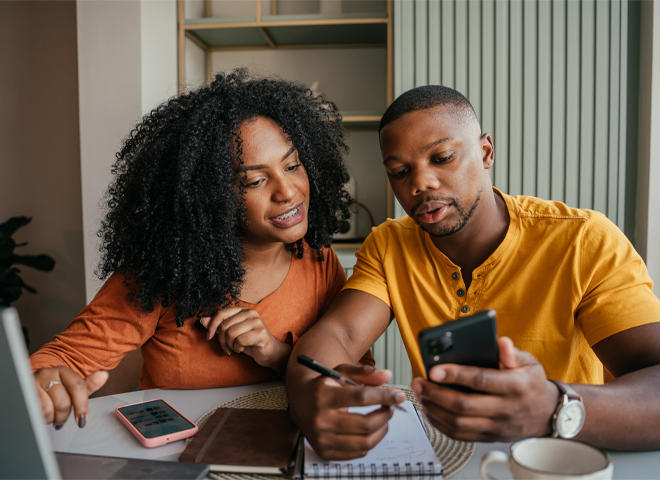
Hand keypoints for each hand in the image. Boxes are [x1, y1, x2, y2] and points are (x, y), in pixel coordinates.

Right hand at [34, 366, 108, 428]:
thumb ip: (89, 385)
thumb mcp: (72, 388)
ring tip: (50, 416)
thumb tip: (103, 375)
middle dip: (64, 416)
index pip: (78, 386)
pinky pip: (36, 413)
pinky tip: (41, 415)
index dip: (82, 406)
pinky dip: (41, 419)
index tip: (82, 421)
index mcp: (63, 371)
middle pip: (64, 402)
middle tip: (61, 419)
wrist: (29, 389)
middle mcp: (48, 373)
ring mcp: (33, 383)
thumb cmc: (54, 391)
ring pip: (48, 409)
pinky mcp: (23, 394)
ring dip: (52, 418)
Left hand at [200, 307, 290, 373]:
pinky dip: (238, 348)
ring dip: (230, 345)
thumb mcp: (232, 333)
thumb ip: (219, 326)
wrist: (270, 352)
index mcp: (242, 310)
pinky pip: (239, 341)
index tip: (208, 337)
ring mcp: (257, 322)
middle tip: (226, 348)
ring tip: (236, 348)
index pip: (221, 313)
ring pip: (231, 333)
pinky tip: (243, 348)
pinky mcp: (261, 333)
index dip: (211, 326)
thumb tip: (202, 320)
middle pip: (224, 325)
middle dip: (222, 340)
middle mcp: (250, 313)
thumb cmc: (250, 342)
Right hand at [289, 363, 406, 459]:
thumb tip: (387, 376)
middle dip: (385, 415)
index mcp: (323, 395)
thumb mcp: (340, 372)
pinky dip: (369, 442)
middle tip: (390, 408)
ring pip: (364, 442)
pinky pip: (357, 453)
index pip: (361, 398)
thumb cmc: (323, 386)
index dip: (384, 397)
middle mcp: (320, 419)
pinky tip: (369, 431)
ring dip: (381, 430)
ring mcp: (321, 439)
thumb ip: (364, 373)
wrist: (300, 401)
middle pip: (365, 424)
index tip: (398, 396)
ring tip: (383, 419)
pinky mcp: (324, 452)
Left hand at [410, 336, 559, 441]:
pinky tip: (431, 411)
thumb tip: (500, 342)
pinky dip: (441, 425)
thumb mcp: (529, 362)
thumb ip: (511, 352)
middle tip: (420, 382)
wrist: (546, 413)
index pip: (481, 380)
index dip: (455, 375)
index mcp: (515, 387)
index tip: (434, 370)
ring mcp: (497, 426)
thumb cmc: (531, 384)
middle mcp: (506, 409)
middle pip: (464, 405)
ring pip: (459, 423)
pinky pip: (461, 436)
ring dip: (435, 409)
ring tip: (421, 395)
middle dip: (436, 393)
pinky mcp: (490, 437)